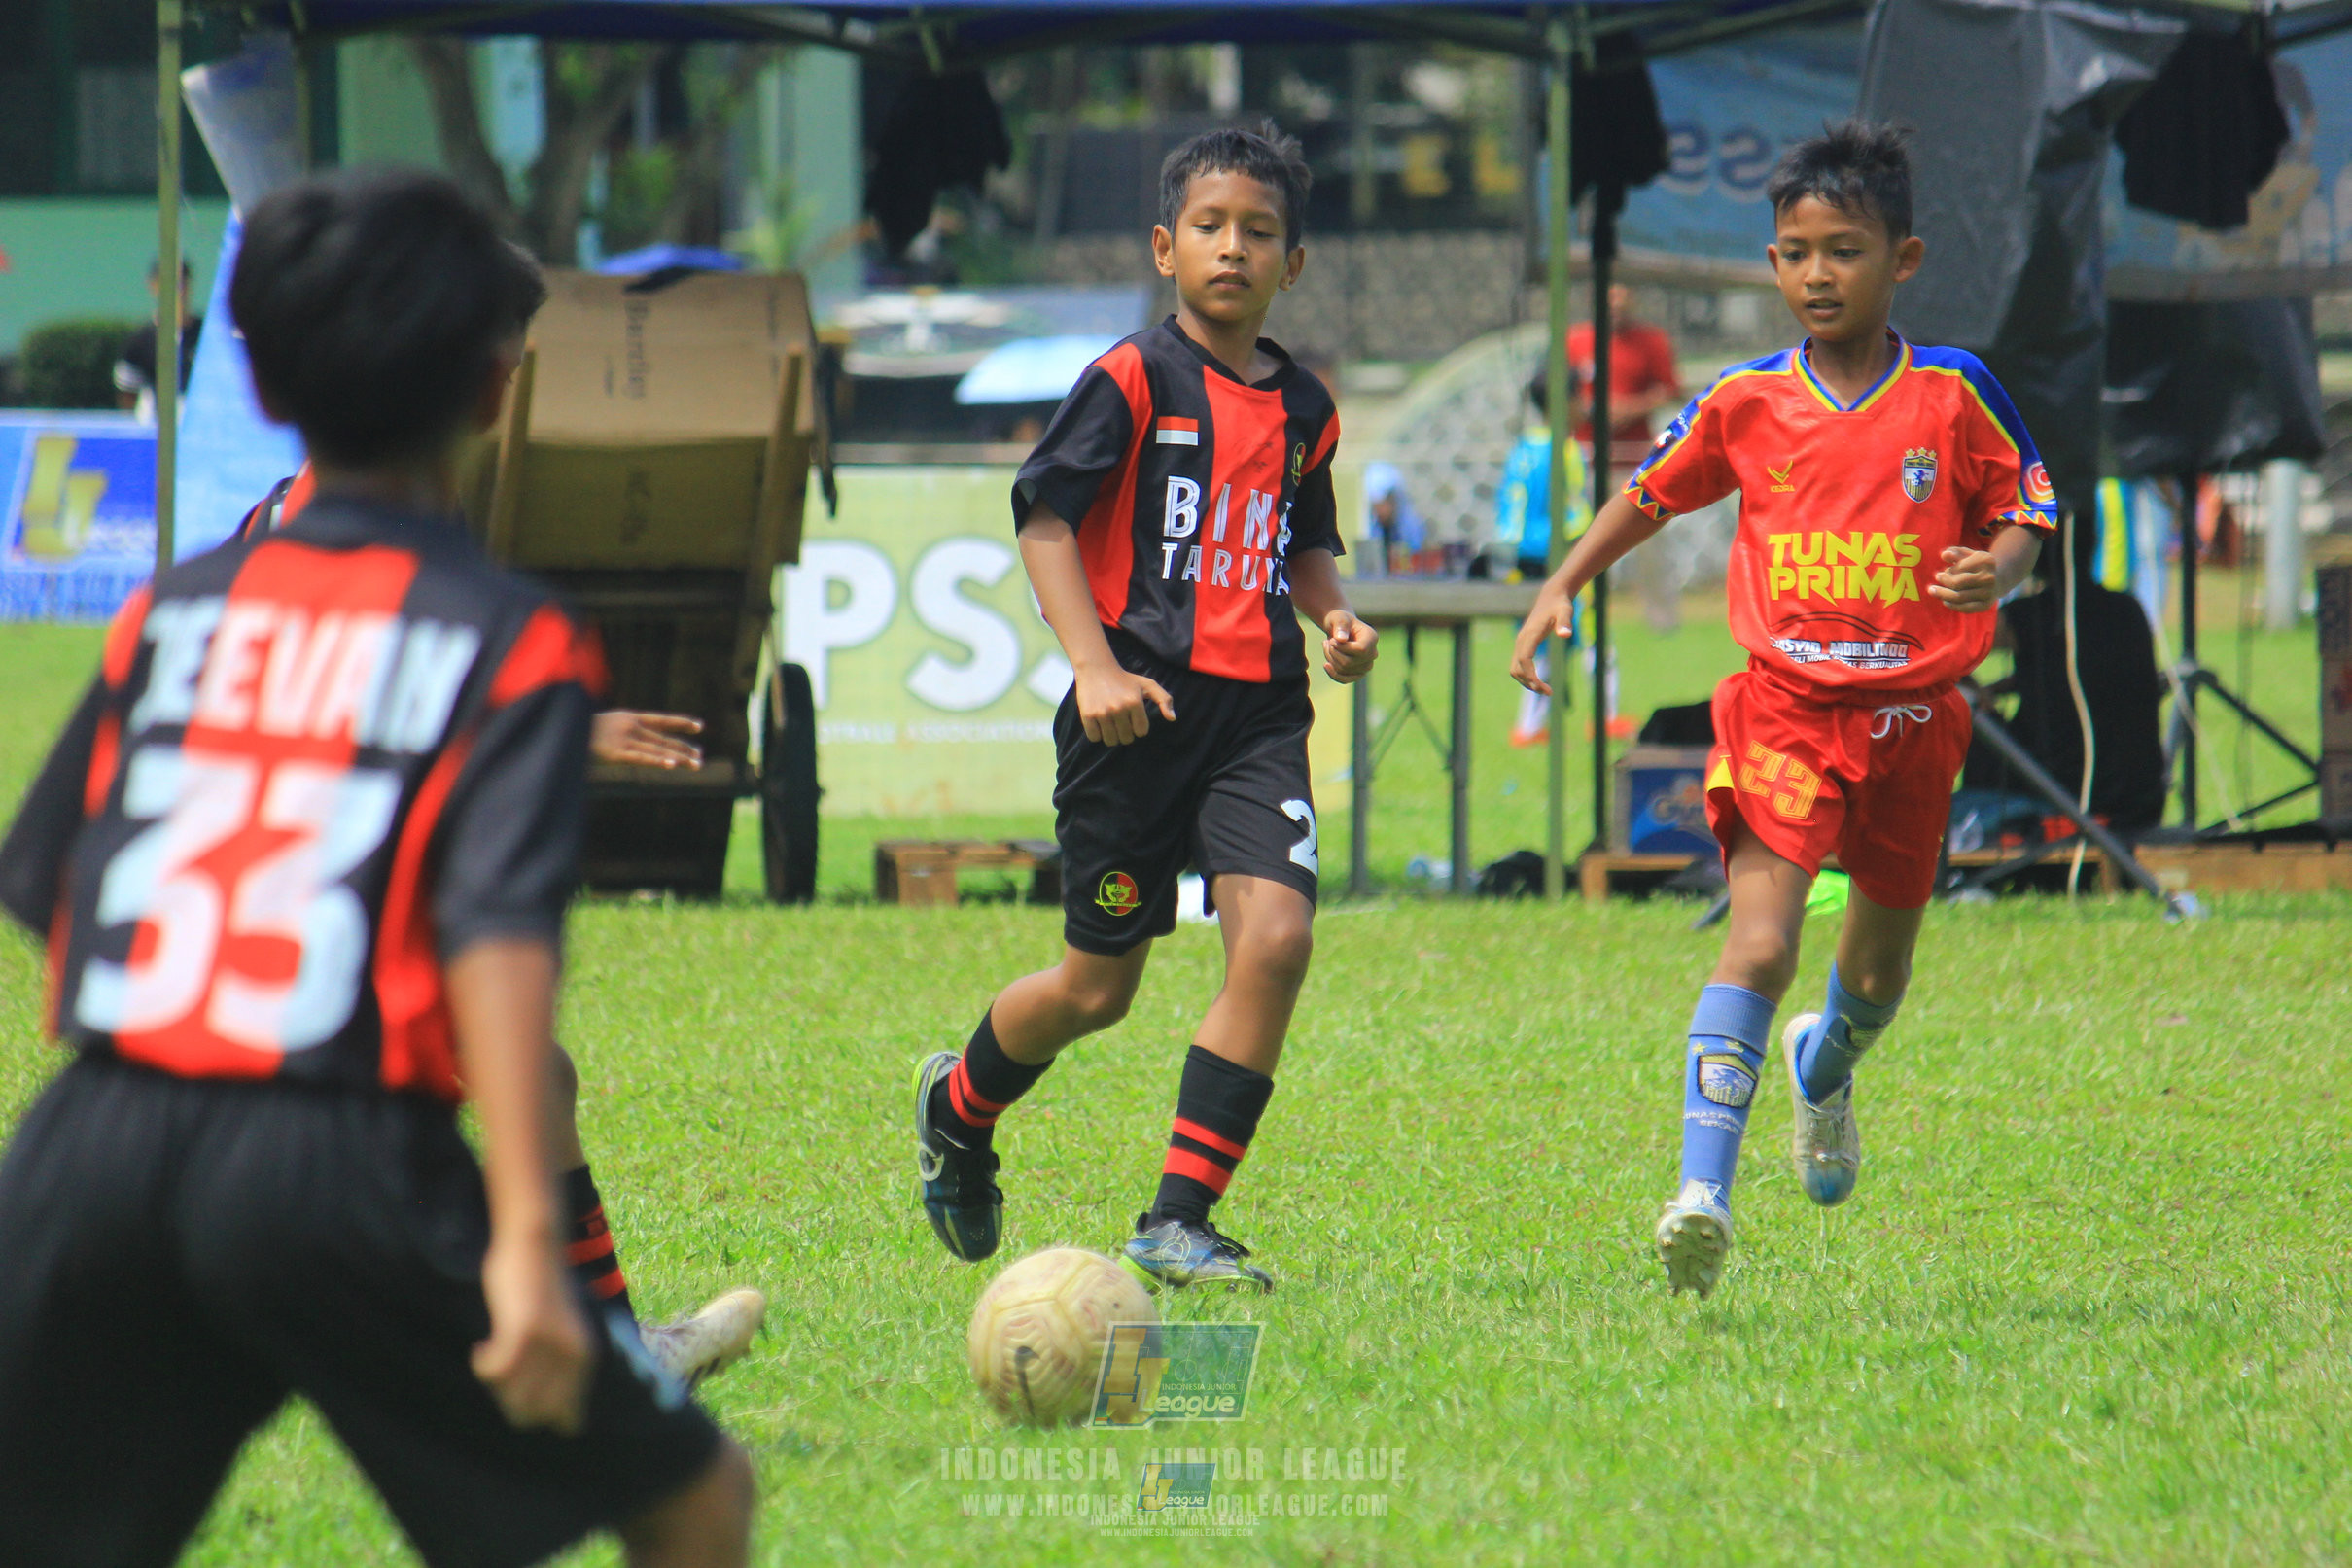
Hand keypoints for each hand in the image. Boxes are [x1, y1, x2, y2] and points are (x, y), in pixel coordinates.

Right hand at [472, 1230, 592, 1433]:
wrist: (535, 1245)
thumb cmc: (543, 1291)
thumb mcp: (561, 1335)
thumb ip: (559, 1370)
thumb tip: (553, 1422)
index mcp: (584, 1359)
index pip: (567, 1419)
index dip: (539, 1416)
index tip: (520, 1393)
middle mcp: (571, 1355)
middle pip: (535, 1413)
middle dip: (511, 1402)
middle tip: (502, 1371)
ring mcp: (548, 1344)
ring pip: (513, 1396)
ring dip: (496, 1384)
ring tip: (494, 1356)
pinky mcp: (522, 1331)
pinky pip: (496, 1371)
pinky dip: (484, 1366)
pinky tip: (481, 1349)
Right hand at [591, 710, 703, 768]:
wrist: (565, 729)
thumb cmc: (583, 727)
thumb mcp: (608, 722)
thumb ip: (625, 728)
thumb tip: (639, 735)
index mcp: (631, 716)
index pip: (662, 719)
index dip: (681, 723)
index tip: (699, 726)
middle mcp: (632, 726)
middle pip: (664, 739)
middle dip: (684, 749)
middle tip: (700, 757)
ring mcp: (626, 739)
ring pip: (659, 750)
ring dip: (679, 758)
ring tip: (696, 764)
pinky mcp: (617, 753)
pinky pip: (641, 758)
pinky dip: (657, 761)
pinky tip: (671, 765)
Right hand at [1074, 662, 1174, 745]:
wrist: (1096, 669)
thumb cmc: (1125, 679)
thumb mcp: (1148, 685)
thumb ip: (1164, 699)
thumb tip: (1172, 718)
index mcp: (1135, 702)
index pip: (1141, 732)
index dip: (1138, 727)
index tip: (1132, 717)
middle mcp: (1119, 708)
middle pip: (1126, 739)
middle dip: (1125, 732)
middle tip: (1120, 720)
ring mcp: (1102, 712)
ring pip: (1111, 741)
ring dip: (1111, 735)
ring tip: (1110, 723)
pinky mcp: (1088, 715)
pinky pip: (1094, 737)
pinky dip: (1096, 734)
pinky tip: (1098, 722)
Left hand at [1320, 610, 1377, 683]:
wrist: (1340, 630)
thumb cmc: (1340, 621)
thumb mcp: (1338, 617)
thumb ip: (1340, 625)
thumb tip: (1341, 639)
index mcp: (1372, 638)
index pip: (1361, 650)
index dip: (1343, 648)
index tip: (1332, 640)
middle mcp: (1372, 654)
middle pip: (1349, 662)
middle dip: (1332, 652)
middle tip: (1328, 642)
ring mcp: (1366, 666)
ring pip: (1343, 670)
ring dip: (1330, 658)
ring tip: (1327, 646)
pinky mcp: (1358, 674)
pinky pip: (1344, 680)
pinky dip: (1332, 673)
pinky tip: (1326, 665)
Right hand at [1510, 590, 1573, 692]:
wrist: (1551, 597)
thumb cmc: (1560, 605)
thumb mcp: (1566, 611)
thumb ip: (1565, 622)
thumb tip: (1565, 634)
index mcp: (1530, 635)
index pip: (1524, 660)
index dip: (1531, 676)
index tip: (1544, 688)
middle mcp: (1521, 640)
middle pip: (1517, 669)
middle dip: (1530, 683)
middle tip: (1548, 692)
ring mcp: (1520, 643)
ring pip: (1515, 669)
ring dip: (1526, 682)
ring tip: (1545, 690)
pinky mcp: (1523, 645)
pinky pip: (1518, 665)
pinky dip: (1526, 676)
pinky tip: (1539, 681)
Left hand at [1930, 546, 1999, 611]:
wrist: (1997, 580)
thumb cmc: (1976, 565)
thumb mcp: (1967, 555)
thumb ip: (1955, 552)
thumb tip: (1944, 555)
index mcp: (1986, 561)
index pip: (1959, 568)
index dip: (1949, 571)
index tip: (1945, 570)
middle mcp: (1989, 577)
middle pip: (1957, 583)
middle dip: (1944, 581)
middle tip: (1937, 577)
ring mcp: (1988, 592)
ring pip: (1959, 597)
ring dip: (1943, 594)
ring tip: (1933, 590)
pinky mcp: (1985, 605)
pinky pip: (1965, 608)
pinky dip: (1952, 605)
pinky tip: (1945, 601)